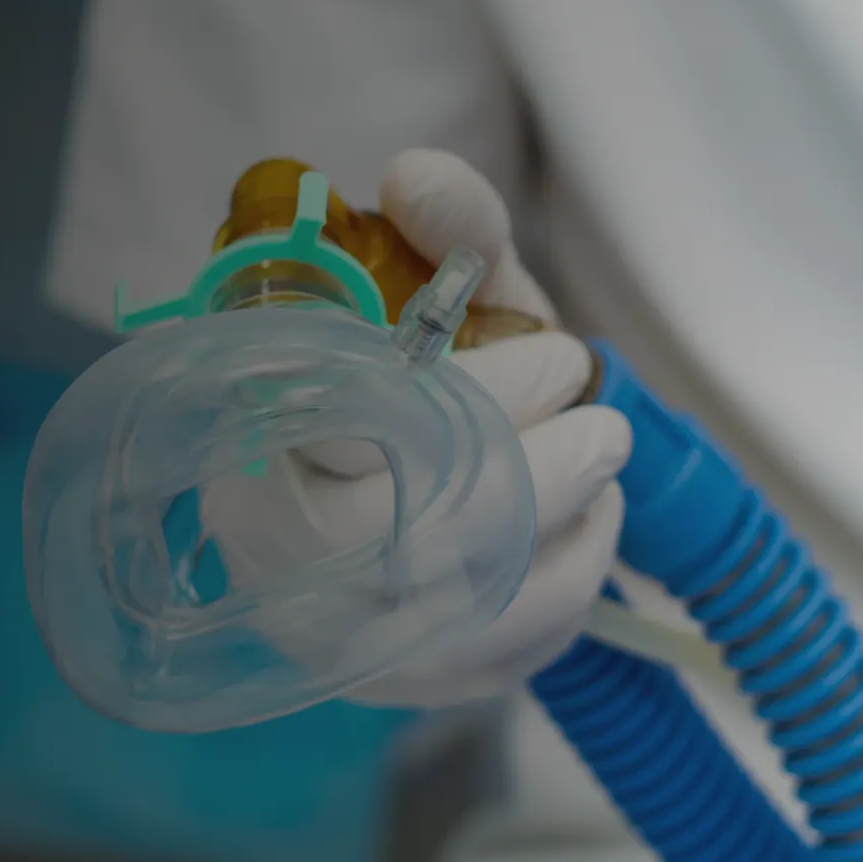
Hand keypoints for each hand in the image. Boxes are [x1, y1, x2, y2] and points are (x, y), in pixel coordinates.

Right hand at [242, 150, 629, 707]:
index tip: (560, 356)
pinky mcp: (403, 685)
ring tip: (604, 468)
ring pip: (464, 613)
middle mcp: (271, 555)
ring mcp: (333, 636)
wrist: (410, 468)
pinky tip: (583, 530)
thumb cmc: (426, 366)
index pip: (361, 438)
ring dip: (566, 533)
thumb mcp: (439, 288)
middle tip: (607, 429)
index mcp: (256, 439)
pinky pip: (502, 659)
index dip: (479, 401)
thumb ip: (443, 228)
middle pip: (409, 545)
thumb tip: (418, 176)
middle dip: (537, 480)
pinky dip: (566, 589)